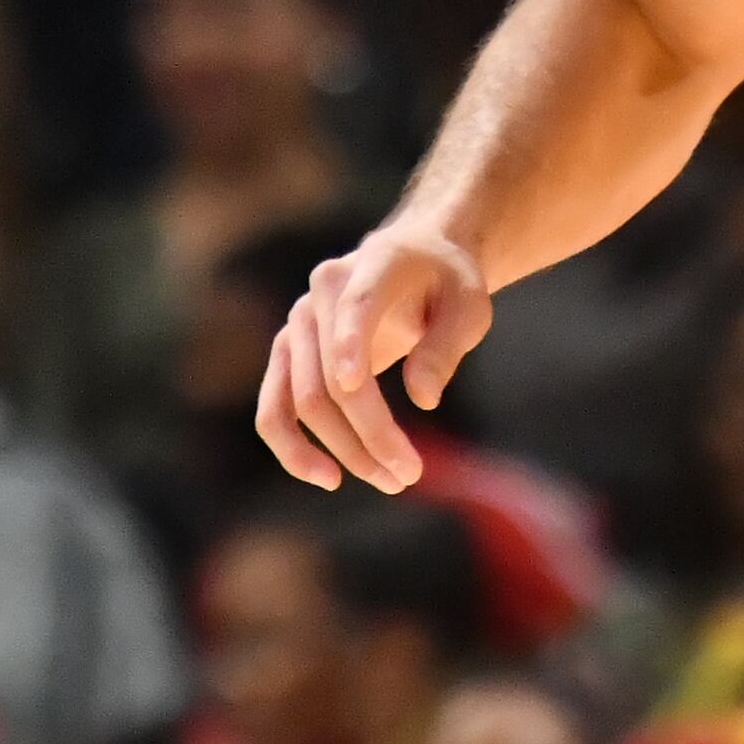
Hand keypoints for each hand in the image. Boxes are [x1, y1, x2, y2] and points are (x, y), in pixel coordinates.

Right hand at [254, 220, 490, 492]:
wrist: (416, 261)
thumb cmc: (447, 284)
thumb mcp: (468, 305)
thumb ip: (447, 345)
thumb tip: (423, 400)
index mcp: (372, 265)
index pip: (355, 307)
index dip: (350, 344)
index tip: (354, 383)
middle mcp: (321, 294)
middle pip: (332, 377)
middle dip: (370, 434)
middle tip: (412, 474)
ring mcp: (297, 326)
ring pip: (301, 402)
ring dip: (340, 450)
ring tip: (389, 481)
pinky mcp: (286, 357)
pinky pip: (274, 411)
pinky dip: (292, 448)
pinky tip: (330, 477)